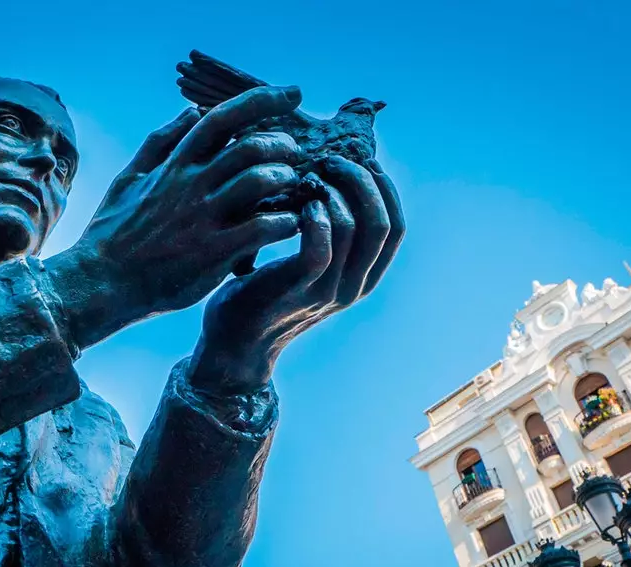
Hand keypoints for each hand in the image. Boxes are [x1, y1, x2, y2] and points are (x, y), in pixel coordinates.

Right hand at [45, 86, 306, 348]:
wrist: (98, 284)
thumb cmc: (112, 235)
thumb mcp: (127, 179)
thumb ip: (160, 142)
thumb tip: (191, 110)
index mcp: (172, 165)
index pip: (221, 117)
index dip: (262, 100)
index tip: (292, 94)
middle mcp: (189, 185)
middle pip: (249, 147)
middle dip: (282, 145)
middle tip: (294, 154)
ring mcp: (201, 218)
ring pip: (260, 181)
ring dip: (286, 179)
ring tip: (292, 186)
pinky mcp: (212, 254)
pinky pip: (261, 228)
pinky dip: (284, 222)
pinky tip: (290, 225)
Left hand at [187, 156, 404, 394]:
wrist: (234, 341)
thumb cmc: (263, 291)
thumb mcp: (307, 265)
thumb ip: (330, 237)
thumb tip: (337, 182)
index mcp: (364, 278)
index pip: (396, 226)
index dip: (383, 188)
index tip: (358, 161)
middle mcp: (355, 287)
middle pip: (383, 223)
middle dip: (362, 181)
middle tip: (331, 160)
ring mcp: (329, 291)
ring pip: (354, 228)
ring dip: (334, 191)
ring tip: (309, 176)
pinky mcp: (299, 289)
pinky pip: (320, 246)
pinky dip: (313, 216)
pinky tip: (296, 204)